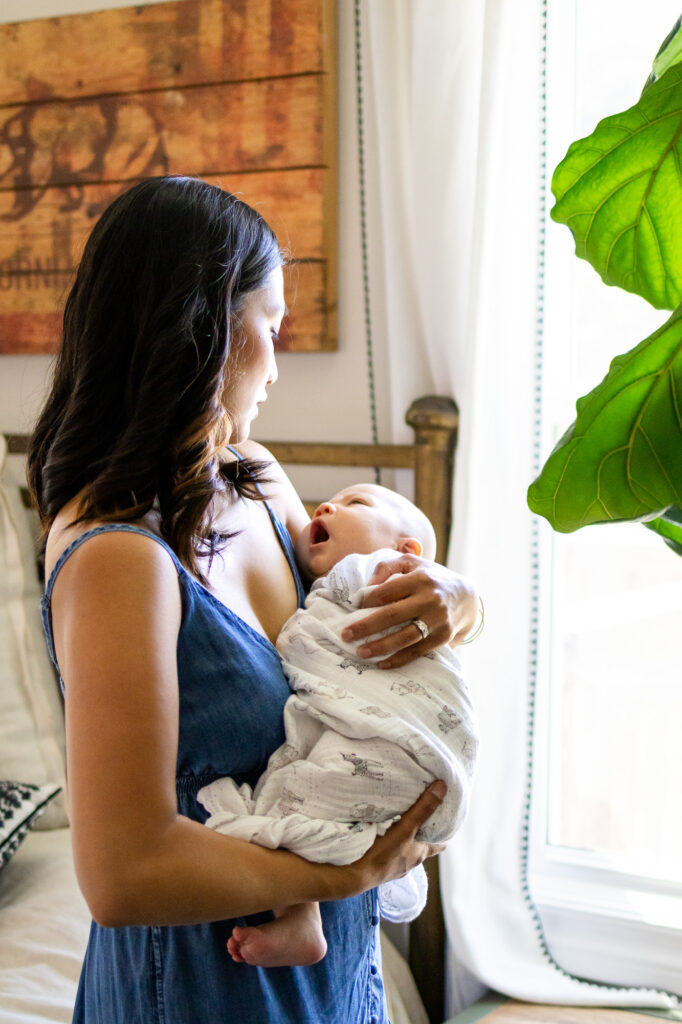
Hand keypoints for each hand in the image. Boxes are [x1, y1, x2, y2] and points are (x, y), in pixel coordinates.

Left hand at [341, 554, 478, 668]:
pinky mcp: (442, 637)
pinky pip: (417, 651)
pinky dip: (399, 659)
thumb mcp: (413, 563)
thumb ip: (388, 566)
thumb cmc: (431, 578)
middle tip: (345, 635)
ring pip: (404, 637)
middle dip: (365, 627)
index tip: (352, 608)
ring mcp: (437, 620)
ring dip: (380, 646)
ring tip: (360, 652)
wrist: (467, 597)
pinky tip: (381, 663)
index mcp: (420, 578)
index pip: (387, 591)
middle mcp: (430, 599)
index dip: (366, 600)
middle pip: (392, 615)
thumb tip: (368, 585)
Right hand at [341, 781, 446, 896]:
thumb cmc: (383, 855)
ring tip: (399, 817)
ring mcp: (394, 865)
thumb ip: (422, 809)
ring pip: (404, 848)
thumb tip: (443, 788)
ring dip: (404, 836)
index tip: (444, 818)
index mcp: (420, 854)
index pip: (439, 844)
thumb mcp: (406, 829)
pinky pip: (388, 851)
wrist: (354, 876)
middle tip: (420, 811)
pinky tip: (380, 832)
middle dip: (422, 830)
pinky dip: (388, 842)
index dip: (443, 833)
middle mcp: (409, 862)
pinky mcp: (379, 865)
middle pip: (421, 845)